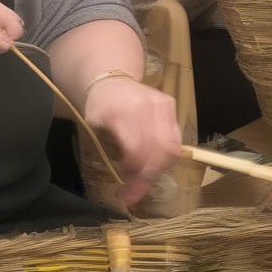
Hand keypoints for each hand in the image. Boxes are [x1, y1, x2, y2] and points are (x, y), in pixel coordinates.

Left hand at [84, 78, 182, 206]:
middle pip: (157, 152)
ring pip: (171, 148)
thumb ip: (112, 155)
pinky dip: (167, 156)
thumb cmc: (99, 108)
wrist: (111, 80)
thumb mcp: (95, 130)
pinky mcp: (171, 105)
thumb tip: (127, 190)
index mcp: (119, 114)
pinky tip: (154, 160)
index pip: (136, 151)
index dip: (135, 176)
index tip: (127, 191)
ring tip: (145, 174)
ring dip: (160, 168)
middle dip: (148, 177)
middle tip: (136, 188)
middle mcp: (144, 107)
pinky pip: (176, 139)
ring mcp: (160, 105)